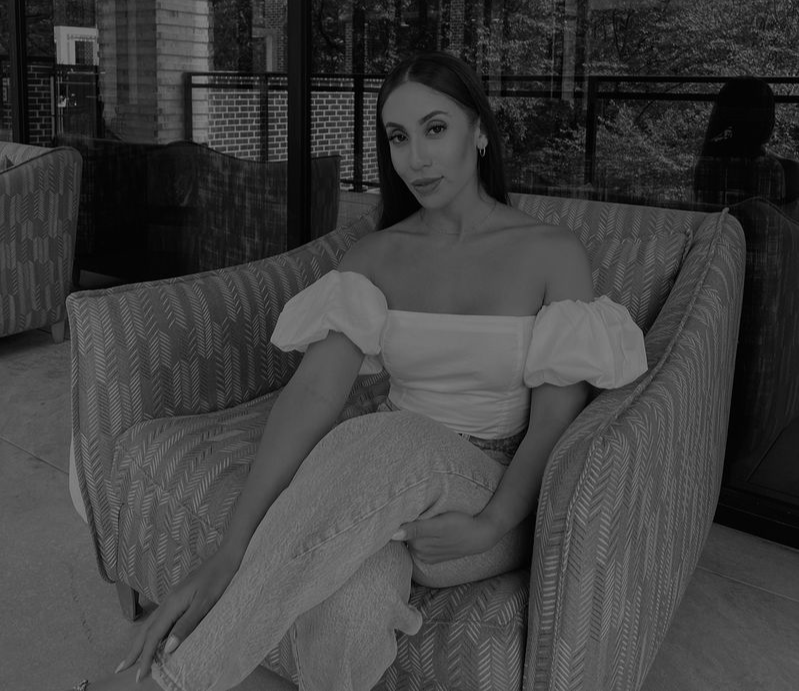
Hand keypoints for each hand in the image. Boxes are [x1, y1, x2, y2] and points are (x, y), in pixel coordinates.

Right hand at [115, 549, 240, 681]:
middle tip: (121, 669)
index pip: (153, 636)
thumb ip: (186, 625)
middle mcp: (168, 601)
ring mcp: (172, 598)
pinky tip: (154, 638)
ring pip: (150, 623)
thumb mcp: (204, 604)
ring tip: (132, 657)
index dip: (145, 656)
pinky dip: (152, 632)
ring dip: (140, 642)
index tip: (139, 676)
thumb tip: (167, 648)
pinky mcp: (178, 597)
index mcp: (172, 604)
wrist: (226, 558)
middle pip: (145, 630)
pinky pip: (159, 618)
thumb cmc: (218, 580)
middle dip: (133, 650)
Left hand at [391, 511, 501, 563]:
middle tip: (420, 510)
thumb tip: (393, 535)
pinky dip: (422, 537)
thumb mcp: (438, 525)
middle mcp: (419, 553)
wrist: (480, 535)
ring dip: (415, 529)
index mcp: (418, 545)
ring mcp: (426, 556)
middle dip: (408, 523)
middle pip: (405, 535)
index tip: (407, 508)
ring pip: (413, 539)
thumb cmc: (460, 525)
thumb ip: (415, 530)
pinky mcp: (432, 556)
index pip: (399, 530)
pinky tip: (432, 529)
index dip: (402, 518)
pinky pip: (421, 545)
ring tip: (428, 519)